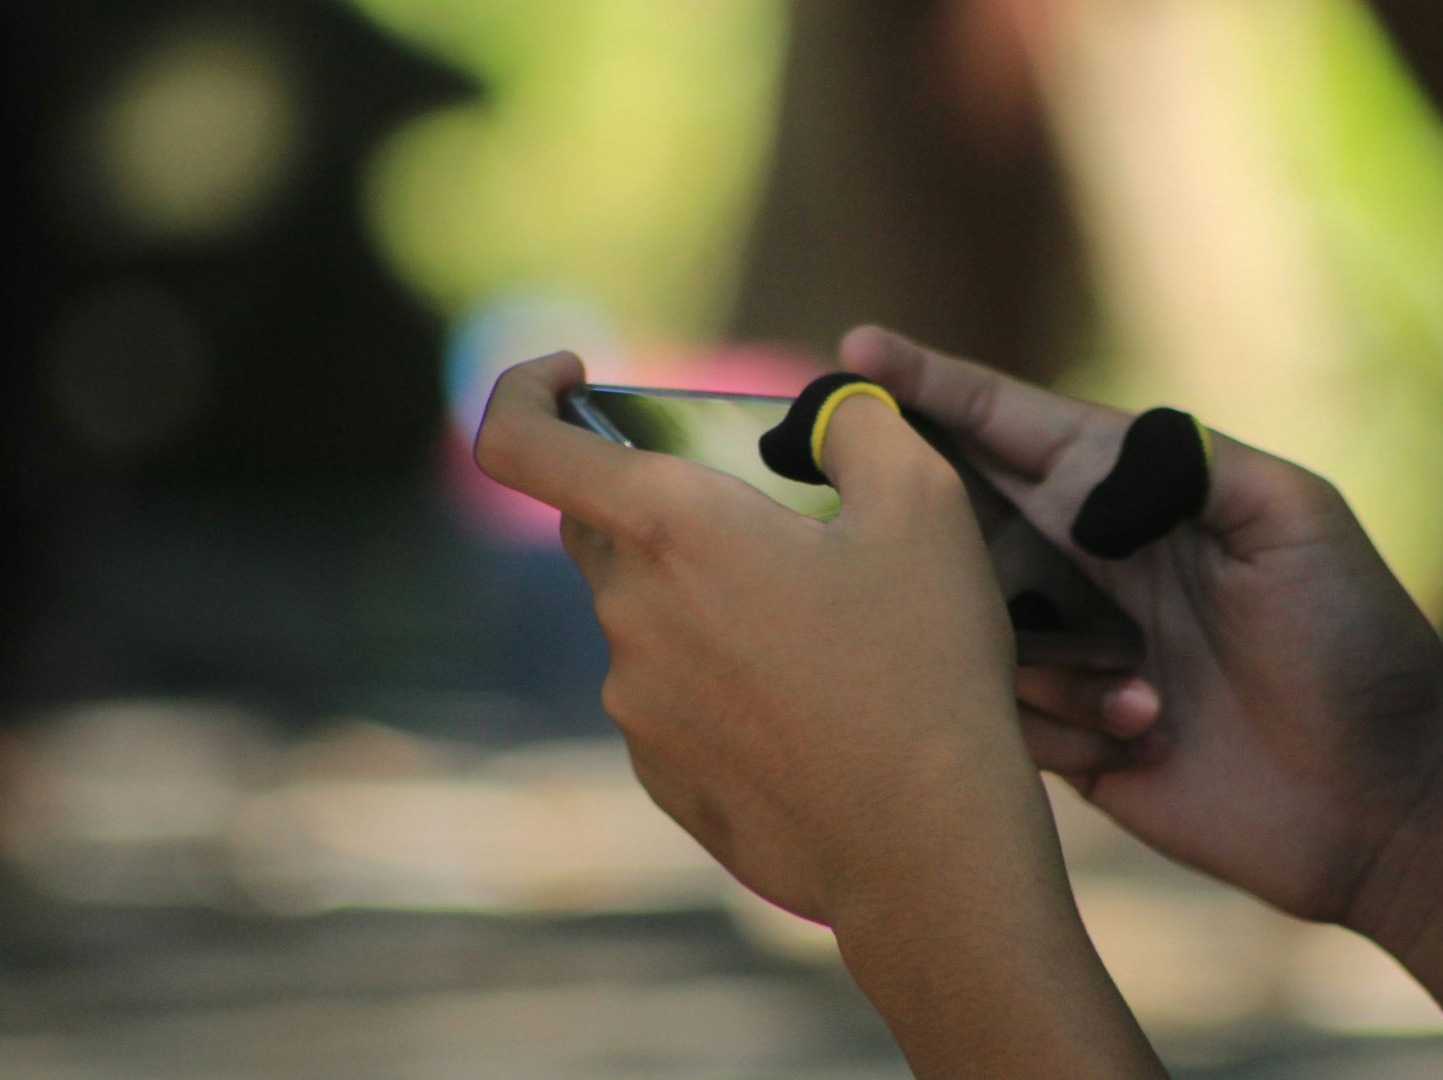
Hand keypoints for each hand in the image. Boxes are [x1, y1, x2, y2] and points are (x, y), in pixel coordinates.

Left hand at [472, 351, 1053, 925]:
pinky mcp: (659, 774)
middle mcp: (628, 615)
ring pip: (644, 616)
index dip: (522, 391)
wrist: (926, 843)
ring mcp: (635, 705)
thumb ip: (858, 424)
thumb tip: (828, 412)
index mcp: (671, 530)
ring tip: (817, 635)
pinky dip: (717, 679)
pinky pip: (669, 695)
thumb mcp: (924, 506)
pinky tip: (805, 706)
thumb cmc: (924, 665)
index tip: (574, 377)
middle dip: (665, 507)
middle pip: (602, 527)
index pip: (516, 443)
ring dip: (704, 601)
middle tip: (769, 527)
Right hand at [842, 327, 1442, 930]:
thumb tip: (1079, 468)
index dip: (937, 388)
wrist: (1385, 804)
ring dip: (1030, 649)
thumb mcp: (1297, 521)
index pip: (1016, 428)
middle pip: (960, 511)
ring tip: (1144, 684)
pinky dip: (1057, 720)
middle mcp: (1085, 564)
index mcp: (1133, 498)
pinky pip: (1000, 714)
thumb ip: (1190, 464)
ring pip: (965, 620)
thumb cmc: (1359, 645)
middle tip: (859, 493)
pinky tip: (1146, 735)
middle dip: (912, 497)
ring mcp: (1070, 651)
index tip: (859, 352)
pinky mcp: (1064, 737)